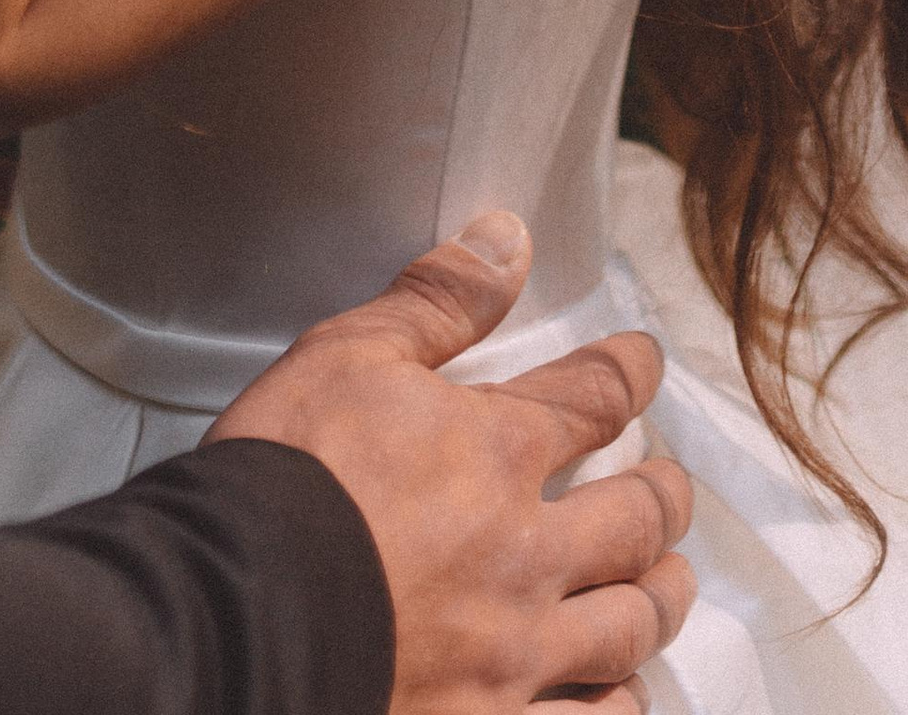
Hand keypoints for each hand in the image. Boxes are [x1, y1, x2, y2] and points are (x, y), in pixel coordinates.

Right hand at [213, 213, 693, 712]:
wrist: (236, 615)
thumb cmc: (285, 479)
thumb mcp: (347, 355)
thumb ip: (437, 300)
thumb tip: (506, 238)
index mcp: (497, 452)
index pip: (596, 397)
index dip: (629, 372)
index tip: (644, 364)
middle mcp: (526, 555)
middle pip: (637, 520)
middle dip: (664, 496)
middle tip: (671, 488)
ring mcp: (514, 654)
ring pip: (629, 626)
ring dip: (660, 598)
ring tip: (669, 585)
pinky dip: (618, 702)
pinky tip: (624, 690)